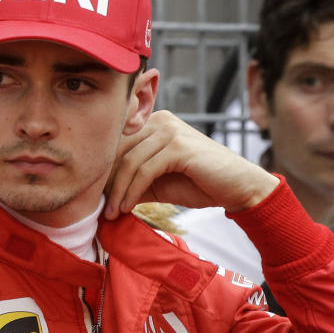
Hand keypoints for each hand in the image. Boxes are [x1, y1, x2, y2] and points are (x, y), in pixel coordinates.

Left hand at [104, 110, 278, 218]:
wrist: (238, 187)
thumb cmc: (199, 183)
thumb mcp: (157, 182)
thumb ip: (132, 180)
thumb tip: (100, 192)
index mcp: (153, 122)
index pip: (117, 143)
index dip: (104, 170)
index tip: (95, 196)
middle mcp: (160, 119)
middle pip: (119, 150)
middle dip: (107, 182)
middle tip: (101, 208)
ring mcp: (170, 130)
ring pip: (130, 161)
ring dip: (118, 191)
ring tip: (113, 213)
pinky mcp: (178, 145)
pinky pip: (145, 170)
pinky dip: (132, 191)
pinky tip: (127, 207)